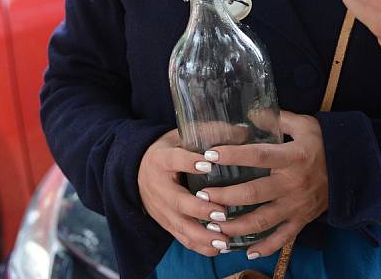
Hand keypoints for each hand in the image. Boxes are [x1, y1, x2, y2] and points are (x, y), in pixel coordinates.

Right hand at [138, 128, 229, 255]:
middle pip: (178, 201)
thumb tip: (243, 131)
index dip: (190, 162)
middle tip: (223, 213)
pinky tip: (218, 248)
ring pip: (181, 225)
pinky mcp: (165, 223)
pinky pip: (181, 238)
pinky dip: (199, 246)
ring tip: (225, 239)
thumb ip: (207, 132)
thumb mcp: (180, 135)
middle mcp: (159, 186)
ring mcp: (161, 208)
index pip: (175, 160)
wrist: (136, 170)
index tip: (208, 164)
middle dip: (201, 209)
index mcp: (161, 159)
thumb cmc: (167, 150)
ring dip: (203, 235)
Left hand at [195, 110, 327, 258]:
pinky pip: (281, 238)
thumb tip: (250, 112)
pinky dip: (264, 247)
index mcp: (292, 157)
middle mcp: (292, 183)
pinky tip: (245, 251)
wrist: (353, 170)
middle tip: (202, 197)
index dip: (234, 155)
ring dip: (236, 226)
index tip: (210, 155)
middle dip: (226, 196)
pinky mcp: (302, 220)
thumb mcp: (304, 124)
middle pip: (254, 193)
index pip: (258, 156)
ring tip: (214, 226)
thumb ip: (277, 118)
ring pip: (263, 220)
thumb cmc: (323, 144)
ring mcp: (297, 205)